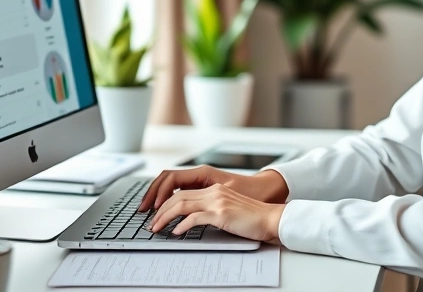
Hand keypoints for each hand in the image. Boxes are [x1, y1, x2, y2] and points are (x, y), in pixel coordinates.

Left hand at [150, 183, 285, 241]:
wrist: (271, 219)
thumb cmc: (252, 218)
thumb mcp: (228, 209)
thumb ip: (211, 209)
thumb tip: (190, 220)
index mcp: (215, 189)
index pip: (183, 192)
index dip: (166, 203)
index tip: (157, 214)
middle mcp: (214, 192)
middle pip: (178, 197)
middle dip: (160, 211)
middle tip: (151, 224)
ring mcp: (217, 202)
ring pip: (182, 205)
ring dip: (165, 218)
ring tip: (157, 228)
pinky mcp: (222, 214)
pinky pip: (195, 218)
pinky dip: (182, 225)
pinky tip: (176, 233)